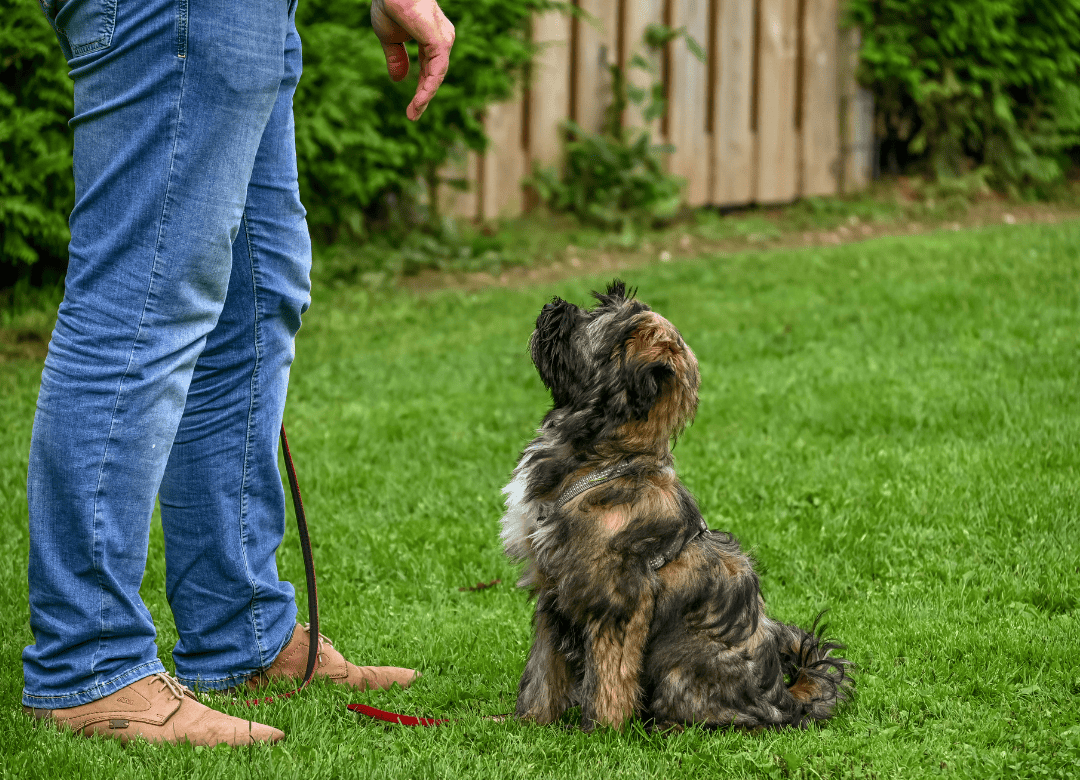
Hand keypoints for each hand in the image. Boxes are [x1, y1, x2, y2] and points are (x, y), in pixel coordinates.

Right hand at [370, 0, 454, 120]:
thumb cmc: (390, 6)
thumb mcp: (389, 39)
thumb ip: (396, 58)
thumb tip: (399, 80)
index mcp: (431, 39)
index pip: (429, 69)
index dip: (421, 88)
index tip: (412, 108)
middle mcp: (441, 41)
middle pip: (434, 75)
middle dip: (424, 97)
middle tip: (412, 116)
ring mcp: (443, 42)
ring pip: (436, 76)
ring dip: (425, 97)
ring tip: (414, 113)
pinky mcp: (440, 43)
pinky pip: (437, 72)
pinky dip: (428, 88)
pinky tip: (420, 101)